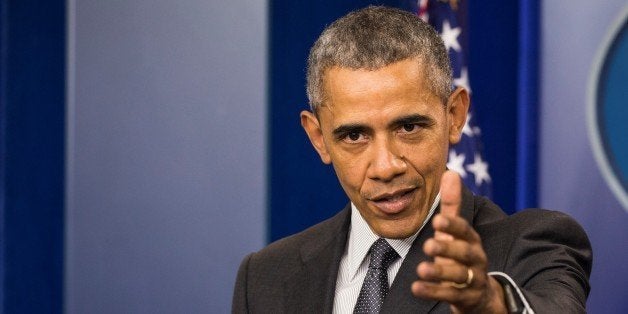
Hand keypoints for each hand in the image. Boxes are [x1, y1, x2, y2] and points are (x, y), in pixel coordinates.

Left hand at [411, 171, 506, 312]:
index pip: (465, 231)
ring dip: (439, 272)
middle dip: (447, 249)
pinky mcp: (465, 299)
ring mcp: (471, 280)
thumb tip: (451, 173)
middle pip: (464, 254)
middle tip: (428, 245)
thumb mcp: (456, 232)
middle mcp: (475, 259)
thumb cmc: (461, 256)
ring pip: (458, 276)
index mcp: (471, 241)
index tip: (438, 220)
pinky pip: (449, 295)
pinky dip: (433, 291)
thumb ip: (452, 205)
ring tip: (421, 269)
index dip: (453, 226)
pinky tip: (416, 287)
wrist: (480, 295)